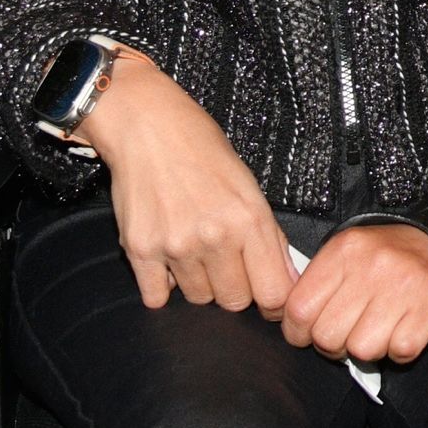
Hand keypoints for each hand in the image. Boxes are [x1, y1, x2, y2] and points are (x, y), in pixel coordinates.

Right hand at [80, 61, 289, 315]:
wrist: (147, 124)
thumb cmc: (200, 149)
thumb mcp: (249, 186)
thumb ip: (268, 238)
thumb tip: (286, 282)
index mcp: (249, 219)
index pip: (274, 293)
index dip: (274, 302)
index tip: (267, 299)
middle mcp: (215, 236)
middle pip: (234, 302)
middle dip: (233, 288)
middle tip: (223, 261)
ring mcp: (176, 245)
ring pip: (197, 298)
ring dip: (197, 281)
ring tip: (191, 245)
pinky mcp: (140, 249)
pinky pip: (156, 296)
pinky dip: (161, 284)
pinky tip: (166, 256)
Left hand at [284, 223, 427, 364]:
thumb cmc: (382, 258)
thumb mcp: (345, 254)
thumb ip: (318, 283)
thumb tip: (292, 323)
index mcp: (344, 251)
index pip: (299, 308)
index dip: (297, 332)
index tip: (305, 335)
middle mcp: (371, 267)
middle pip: (327, 335)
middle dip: (332, 346)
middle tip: (345, 335)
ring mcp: (402, 289)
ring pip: (362, 350)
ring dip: (366, 350)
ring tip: (374, 332)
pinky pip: (399, 352)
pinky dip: (397, 352)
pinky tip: (399, 333)